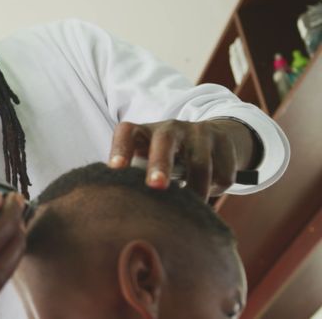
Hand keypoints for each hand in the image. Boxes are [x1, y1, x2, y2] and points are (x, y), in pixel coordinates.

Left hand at [108, 119, 257, 199]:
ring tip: (191, 208)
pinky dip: (216, 188)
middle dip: (160, 164)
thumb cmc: (166, 159)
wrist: (214, 137)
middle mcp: (170, 127)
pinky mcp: (223, 141)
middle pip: (164, 141)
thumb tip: (120, 210)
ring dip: (196, 190)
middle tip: (155, 186)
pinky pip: (222, 174)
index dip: (120, 148)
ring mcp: (198, 132)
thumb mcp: (148, 161)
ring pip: (200, 164)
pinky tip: (210, 188)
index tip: (115, 169)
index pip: (127, 132)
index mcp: (144, 132)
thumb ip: (134, 179)